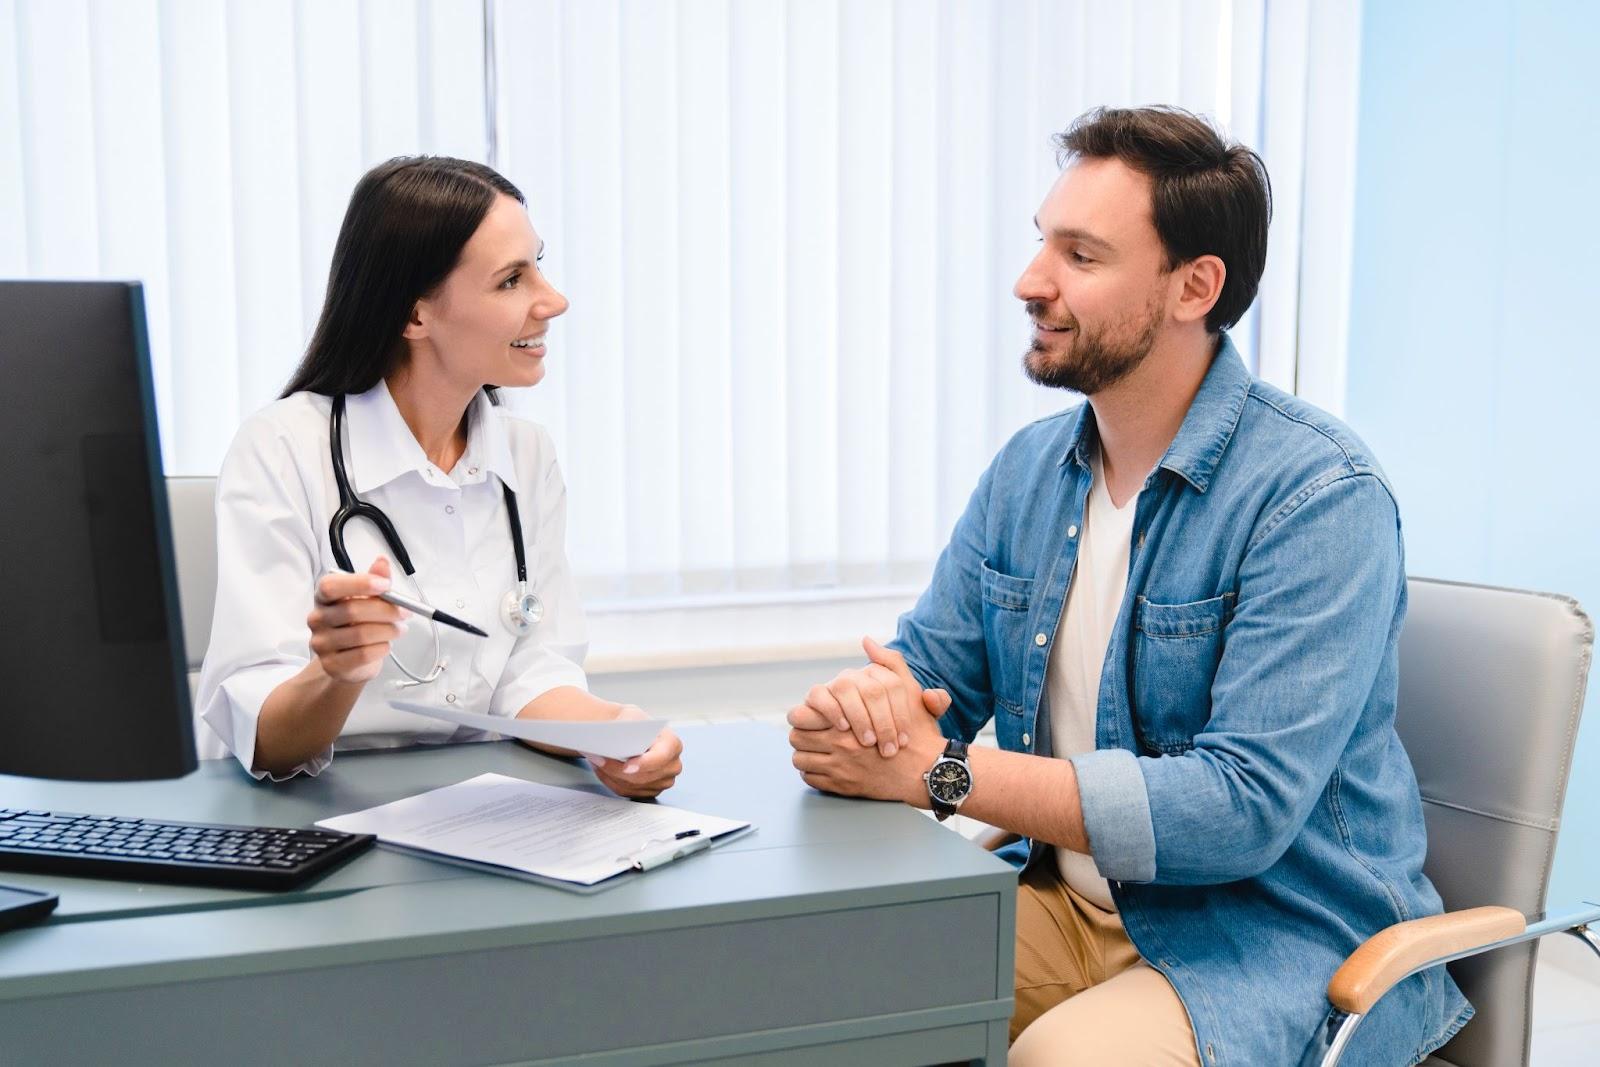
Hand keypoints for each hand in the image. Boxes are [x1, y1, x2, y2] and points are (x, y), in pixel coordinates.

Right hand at [306, 557, 408, 683]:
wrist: (351, 661)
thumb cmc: (359, 624)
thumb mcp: (369, 598)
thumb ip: (375, 580)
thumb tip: (382, 562)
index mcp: (324, 597)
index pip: (331, 586)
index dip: (360, 584)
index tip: (386, 585)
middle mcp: (317, 619)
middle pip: (352, 611)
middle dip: (386, 610)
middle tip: (405, 612)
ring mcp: (321, 643)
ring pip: (361, 634)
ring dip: (388, 631)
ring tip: (398, 629)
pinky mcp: (332, 665)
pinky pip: (363, 654)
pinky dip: (382, 648)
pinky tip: (386, 645)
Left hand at [589, 705, 682, 798]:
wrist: (632, 734)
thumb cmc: (634, 724)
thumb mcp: (631, 715)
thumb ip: (627, 726)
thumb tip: (618, 740)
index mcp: (673, 744)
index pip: (661, 758)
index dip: (644, 764)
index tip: (626, 766)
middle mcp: (672, 765)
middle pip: (644, 777)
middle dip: (618, 770)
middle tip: (598, 759)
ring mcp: (663, 781)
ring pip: (633, 786)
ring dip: (612, 775)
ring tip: (597, 761)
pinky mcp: (650, 790)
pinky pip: (628, 792)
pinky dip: (612, 781)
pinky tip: (603, 769)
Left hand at [788, 638, 949, 802]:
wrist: (928, 769)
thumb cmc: (917, 729)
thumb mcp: (908, 689)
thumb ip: (888, 662)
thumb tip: (868, 640)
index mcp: (845, 719)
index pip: (800, 716)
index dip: (801, 716)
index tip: (810, 717)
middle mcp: (839, 743)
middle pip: (797, 739)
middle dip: (800, 736)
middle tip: (808, 734)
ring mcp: (839, 768)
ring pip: (801, 761)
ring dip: (805, 756)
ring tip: (814, 752)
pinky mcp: (843, 787)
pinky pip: (812, 780)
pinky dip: (813, 774)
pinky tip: (824, 768)